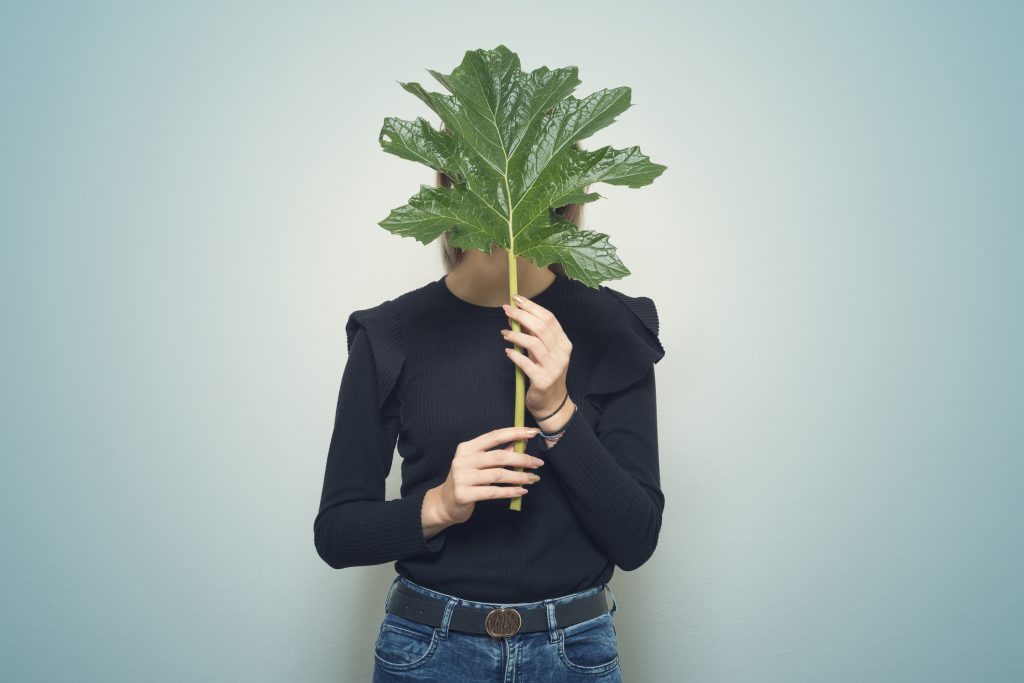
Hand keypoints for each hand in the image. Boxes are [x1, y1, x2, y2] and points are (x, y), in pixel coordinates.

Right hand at [435, 426, 544, 524]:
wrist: (446, 503)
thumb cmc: (467, 480)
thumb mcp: (480, 463)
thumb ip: (499, 452)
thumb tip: (523, 442)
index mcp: (467, 448)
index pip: (494, 436)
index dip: (515, 433)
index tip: (533, 432)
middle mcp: (463, 460)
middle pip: (499, 456)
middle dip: (522, 459)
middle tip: (538, 463)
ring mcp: (462, 477)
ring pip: (498, 475)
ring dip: (519, 477)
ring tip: (533, 479)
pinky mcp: (464, 494)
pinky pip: (493, 492)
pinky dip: (510, 492)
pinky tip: (522, 491)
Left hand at [501, 294, 572, 418]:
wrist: (551, 403)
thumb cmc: (545, 374)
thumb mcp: (542, 353)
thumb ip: (532, 335)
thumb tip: (516, 317)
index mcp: (563, 343)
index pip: (549, 319)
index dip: (532, 307)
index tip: (517, 299)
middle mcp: (561, 353)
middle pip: (542, 328)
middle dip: (522, 315)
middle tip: (506, 310)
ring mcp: (554, 367)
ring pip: (534, 343)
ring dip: (516, 335)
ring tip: (504, 333)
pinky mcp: (543, 380)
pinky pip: (527, 364)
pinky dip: (515, 355)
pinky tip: (508, 352)